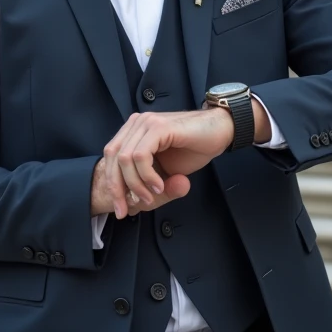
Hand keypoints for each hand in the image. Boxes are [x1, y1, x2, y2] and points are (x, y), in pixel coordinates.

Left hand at [93, 109, 235, 219]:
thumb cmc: (194, 149)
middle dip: (118, 189)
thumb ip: (147, 184)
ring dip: (137, 184)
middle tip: (128, 209)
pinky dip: (147, 176)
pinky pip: (141, 156)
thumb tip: (129, 203)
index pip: (110, 158)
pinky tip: (159, 186)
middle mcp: (137, 123)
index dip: (112, 185)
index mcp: (134, 130)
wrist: (221, 132)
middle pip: (112, 158)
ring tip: (152, 196)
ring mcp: (147, 122)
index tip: (121, 209)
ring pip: (125, 159)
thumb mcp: (166, 172)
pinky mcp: (159, 127)